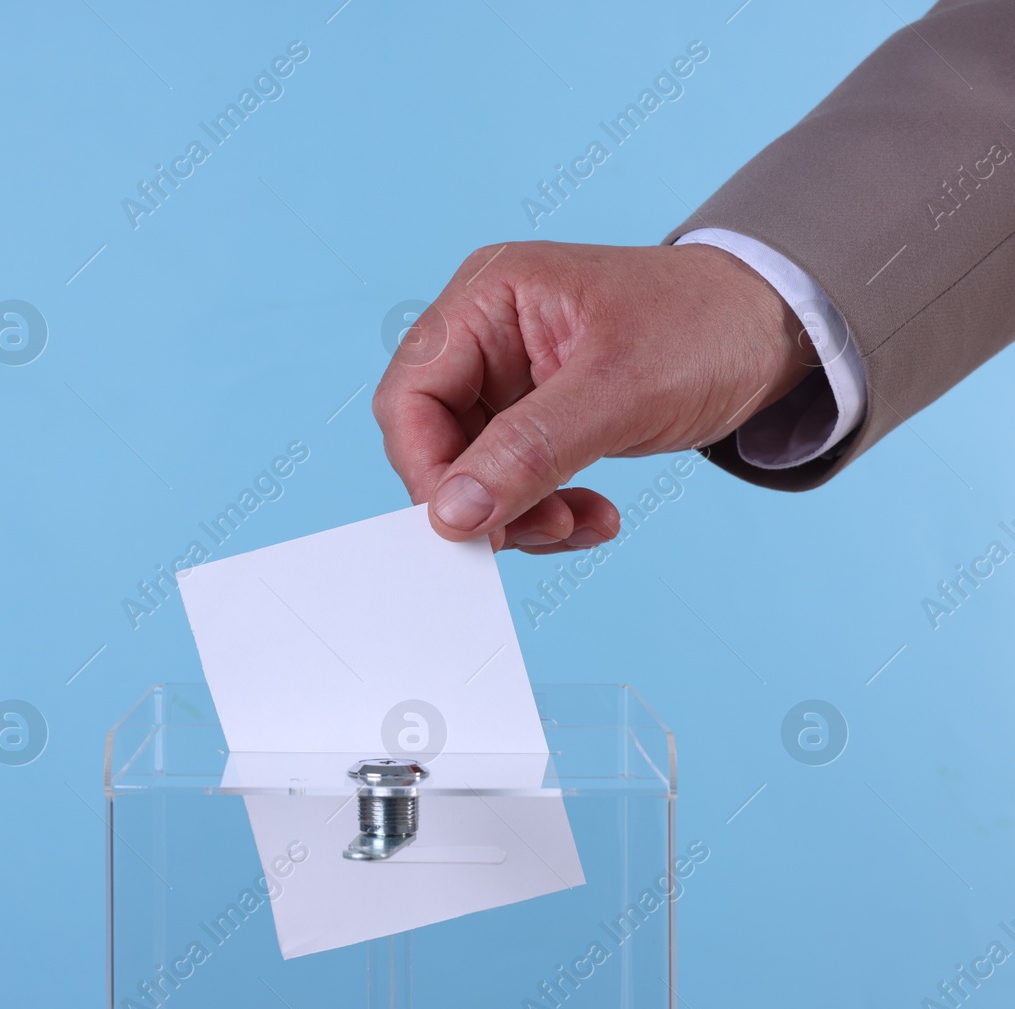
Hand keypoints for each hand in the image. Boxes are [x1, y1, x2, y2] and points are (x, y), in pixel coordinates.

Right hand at [372, 241, 813, 551]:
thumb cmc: (706, 326)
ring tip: (576, 525)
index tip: (468, 526)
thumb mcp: (619, 391)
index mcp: (486, 298)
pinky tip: (590, 517)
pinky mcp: (533, 414)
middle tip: (539, 531)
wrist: (776, 328)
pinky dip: (542, 509)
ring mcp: (506, 376)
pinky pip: (509, 479)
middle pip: (432, 438)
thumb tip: (451, 512)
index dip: (426, 467)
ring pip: (469, 470)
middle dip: (481, 497)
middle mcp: (483, 334)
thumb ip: (527, 451)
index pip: (412, 395)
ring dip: (516, 513)